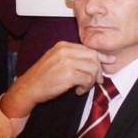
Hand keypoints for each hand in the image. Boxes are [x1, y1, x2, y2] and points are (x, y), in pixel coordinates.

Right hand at [0, 42, 115, 118]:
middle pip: (93, 57)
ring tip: (83, 87)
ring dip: (91, 81)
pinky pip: (87, 79)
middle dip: (98, 70)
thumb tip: (93, 61)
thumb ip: (73, 58)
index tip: (109, 61)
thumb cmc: (43, 77)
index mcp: (63, 46)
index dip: (101, 56)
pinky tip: (78, 91)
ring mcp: (67, 61)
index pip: (88, 49)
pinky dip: (86, 87)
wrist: (29, 88)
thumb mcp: (56, 61)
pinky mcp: (68, 74)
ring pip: (92, 68)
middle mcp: (65, 51)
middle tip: (98, 81)